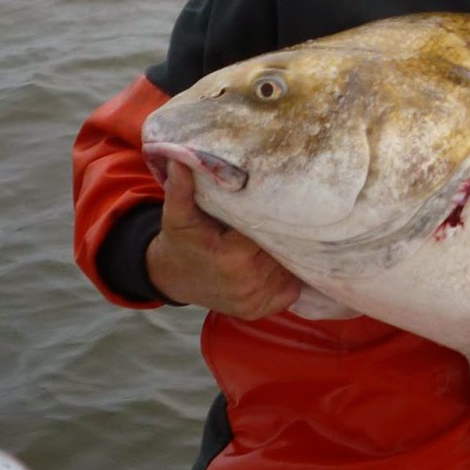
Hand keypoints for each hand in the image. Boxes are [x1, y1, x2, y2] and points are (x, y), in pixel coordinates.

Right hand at [145, 159, 301, 318]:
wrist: (171, 278)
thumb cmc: (181, 240)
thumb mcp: (178, 215)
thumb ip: (181, 189)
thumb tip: (181, 159)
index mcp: (232, 255)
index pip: (271, 229)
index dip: (278, 214)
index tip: (283, 198)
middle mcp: (246, 280)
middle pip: (284, 247)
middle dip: (287, 231)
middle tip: (299, 213)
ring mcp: (253, 299)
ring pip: (289, 267)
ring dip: (292, 252)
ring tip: (293, 234)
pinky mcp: (257, 310)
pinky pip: (290, 288)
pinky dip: (290, 274)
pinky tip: (285, 258)